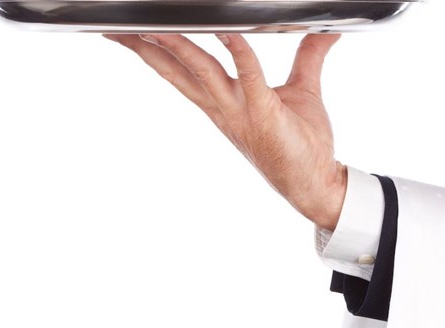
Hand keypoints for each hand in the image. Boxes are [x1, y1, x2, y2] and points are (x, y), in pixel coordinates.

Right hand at [103, 33, 345, 230]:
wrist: (317, 183)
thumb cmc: (304, 143)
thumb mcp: (303, 89)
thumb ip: (309, 55)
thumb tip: (326, 29)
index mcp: (224, 103)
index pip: (182, 72)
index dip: (155, 52)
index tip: (132, 33)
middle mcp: (224, 108)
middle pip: (177, 72)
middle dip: (146, 49)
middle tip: (118, 28)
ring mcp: (241, 112)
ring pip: (201, 73)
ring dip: (178, 48)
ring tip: (156, 27)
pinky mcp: (264, 113)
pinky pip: (249, 76)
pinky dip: (238, 53)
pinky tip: (227, 33)